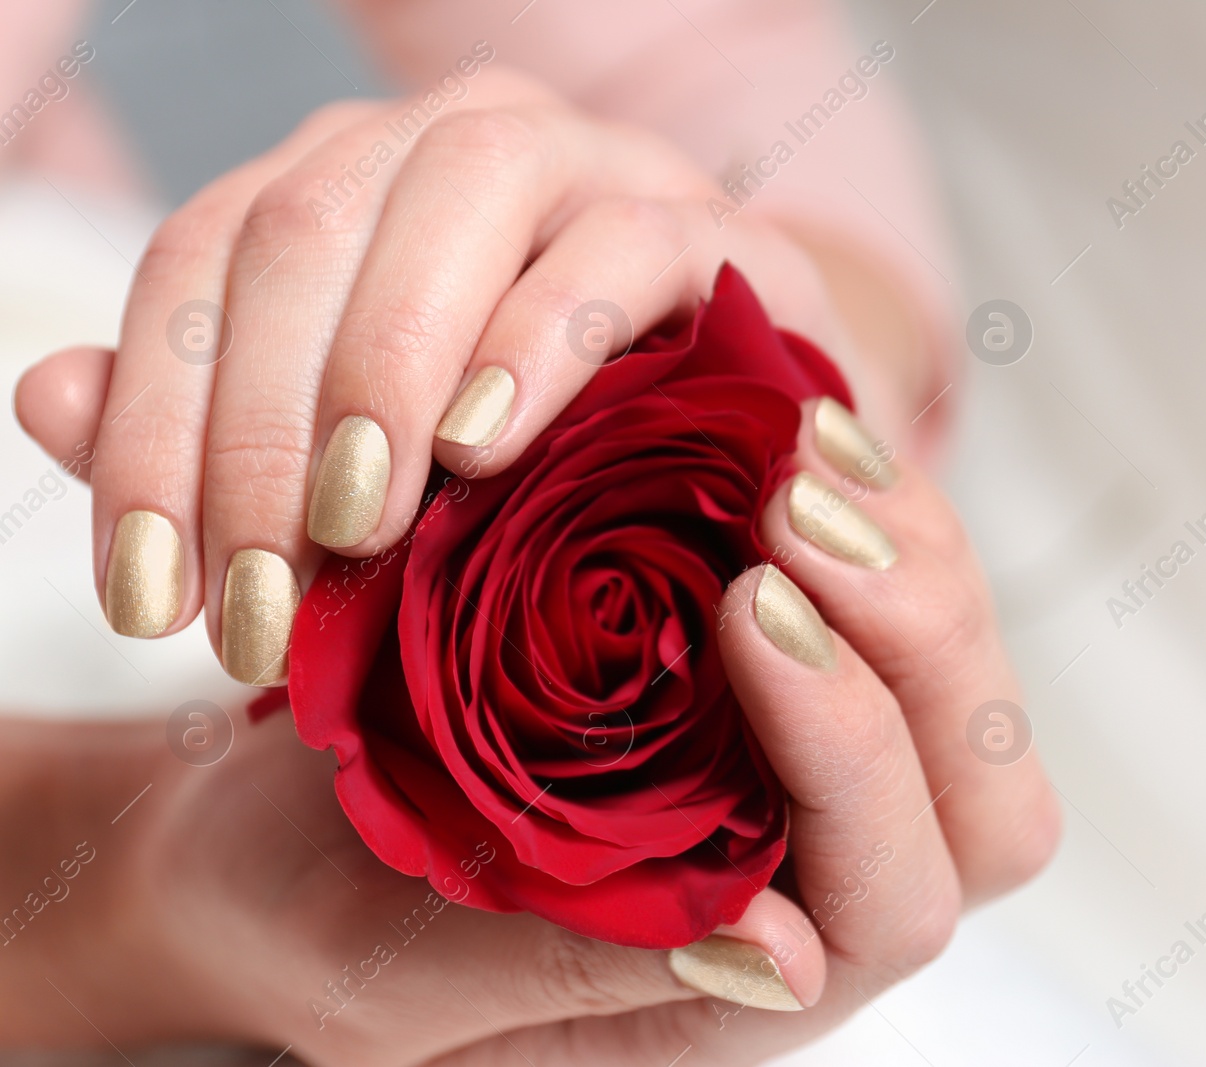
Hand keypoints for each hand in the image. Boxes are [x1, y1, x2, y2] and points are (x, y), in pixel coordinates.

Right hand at [0, 402, 1055, 1064]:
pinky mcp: (769, 658)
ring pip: (952, 663)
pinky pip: (878, 580)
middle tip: (794, 511)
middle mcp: (815, 874)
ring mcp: (809, 756)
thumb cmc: (319, 928)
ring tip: (803, 442)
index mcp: (754, 983)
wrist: (260, 847)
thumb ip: (580, 970)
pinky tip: (789, 417)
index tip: (745, 611)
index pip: (889, 890)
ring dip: (902, 544)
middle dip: (910, 631)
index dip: (849, 750)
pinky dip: (852, 497)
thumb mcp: (408, 984)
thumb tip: (774, 949)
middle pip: (978, 781)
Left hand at [14, 62, 895, 685]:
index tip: (153, 601)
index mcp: (347, 187)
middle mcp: (450, 142)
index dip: (153, 430)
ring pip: (458, 190)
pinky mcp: (710, 226)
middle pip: (305, 225)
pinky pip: (621, 244)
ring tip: (359, 523)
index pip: (201, 259)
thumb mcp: (364, 476)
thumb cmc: (534, 467)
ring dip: (387, 364)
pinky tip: (487, 446)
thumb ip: (212, 432)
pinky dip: (541, 337)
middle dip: (258, 428)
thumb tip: (50, 399)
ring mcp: (589, 163)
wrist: (733, 438)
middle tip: (261, 600)